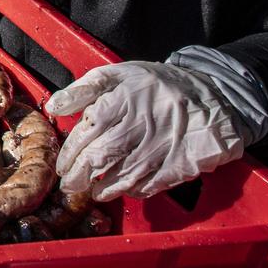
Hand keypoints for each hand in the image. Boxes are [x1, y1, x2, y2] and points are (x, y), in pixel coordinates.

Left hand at [45, 62, 251, 201]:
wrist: (213, 93)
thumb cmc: (157, 84)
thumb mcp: (118, 74)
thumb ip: (83, 89)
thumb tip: (54, 107)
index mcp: (122, 99)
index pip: (87, 131)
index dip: (70, 153)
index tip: (61, 166)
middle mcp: (141, 123)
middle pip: (102, 155)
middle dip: (80, 175)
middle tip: (69, 186)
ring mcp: (162, 144)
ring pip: (125, 173)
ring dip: (104, 188)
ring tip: (91, 193)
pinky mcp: (183, 162)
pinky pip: (153, 183)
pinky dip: (135, 190)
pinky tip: (123, 192)